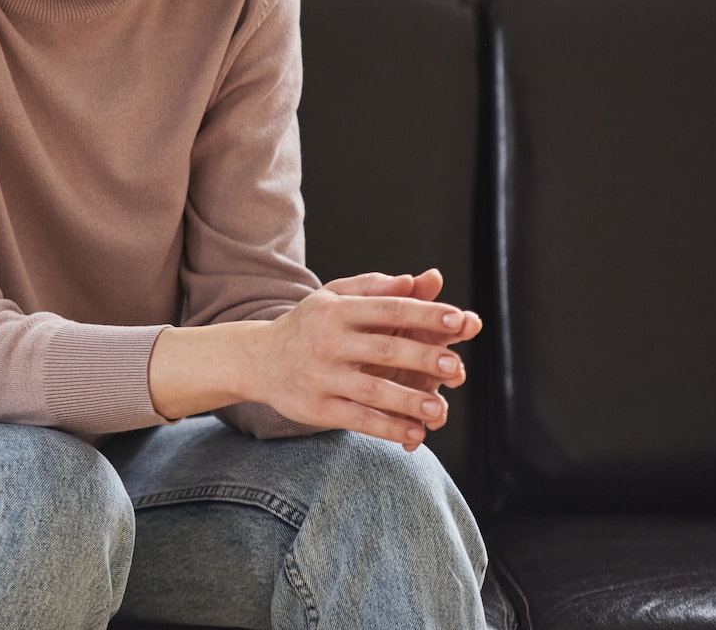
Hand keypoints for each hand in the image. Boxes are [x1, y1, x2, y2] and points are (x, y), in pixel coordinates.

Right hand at [250, 272, 479, 451]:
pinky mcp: (317, 408)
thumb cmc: (306, 326)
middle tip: (458, 368)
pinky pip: (359, 420)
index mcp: (337, 310)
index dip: (426, 313)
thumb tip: (417, 280)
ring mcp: (322, 377)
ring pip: (374, 390)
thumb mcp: (332, 298)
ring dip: (410, 400)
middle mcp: (328, 341)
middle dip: (425, 358)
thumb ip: (374, 288)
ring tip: (439, 409)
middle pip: (385, 350)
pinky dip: (389, 429)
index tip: (460, 319)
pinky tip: (415, 434)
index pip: (388, 308)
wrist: (256, 360)